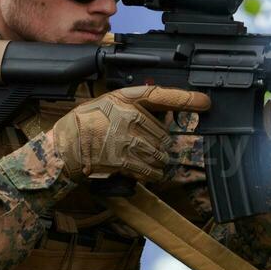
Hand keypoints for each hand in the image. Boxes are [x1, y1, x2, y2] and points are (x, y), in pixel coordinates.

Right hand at [49, 85, 210, 182]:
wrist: (64, 146)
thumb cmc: (86, 123)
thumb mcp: (109, 104)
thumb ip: (135, 106)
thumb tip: (164, 115)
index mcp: (125, 99)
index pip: (161, 96)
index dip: (186, 99)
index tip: (206, 103)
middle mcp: (128, 117)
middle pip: (164, 134)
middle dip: (161, 144)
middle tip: (148, 147)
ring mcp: (126, 139)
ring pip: (160, 153)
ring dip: (159, 161)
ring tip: (148, 161)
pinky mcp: (123, 160)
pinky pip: (150, 169)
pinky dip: (154, 174)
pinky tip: (150, 173)